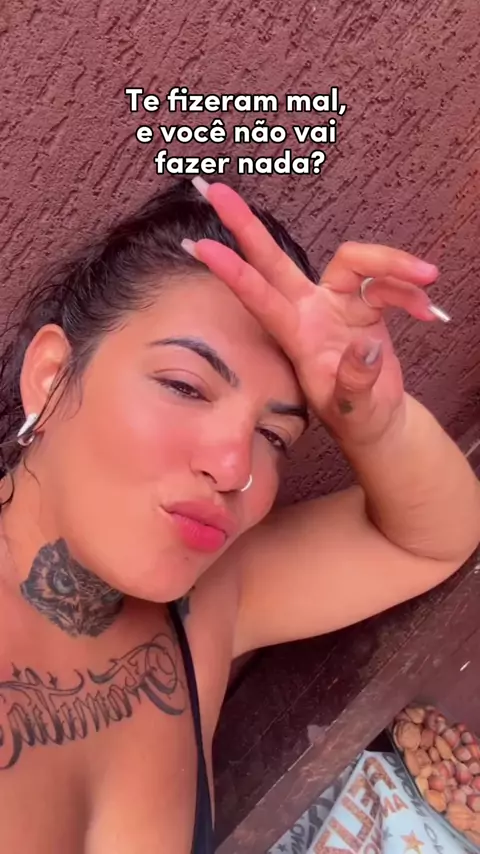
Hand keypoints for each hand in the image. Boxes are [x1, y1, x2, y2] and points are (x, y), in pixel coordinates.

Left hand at [183, 180, 445, 446]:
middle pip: (275, 259)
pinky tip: (428, 313)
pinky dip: (411, 291)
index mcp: (296, 335)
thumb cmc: (354, 417)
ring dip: (394, 265)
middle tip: (215, 188)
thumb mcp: (352, 408)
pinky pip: (388, 280)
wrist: (376, 421)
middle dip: (246, 225)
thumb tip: (365, 348)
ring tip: (429, 280)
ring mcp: (336, 302)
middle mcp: (310, 310)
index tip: (201, 247)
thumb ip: (355, 381)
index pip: (260, 296)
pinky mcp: (364, 302)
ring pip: (356, 260)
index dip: (234, 271)